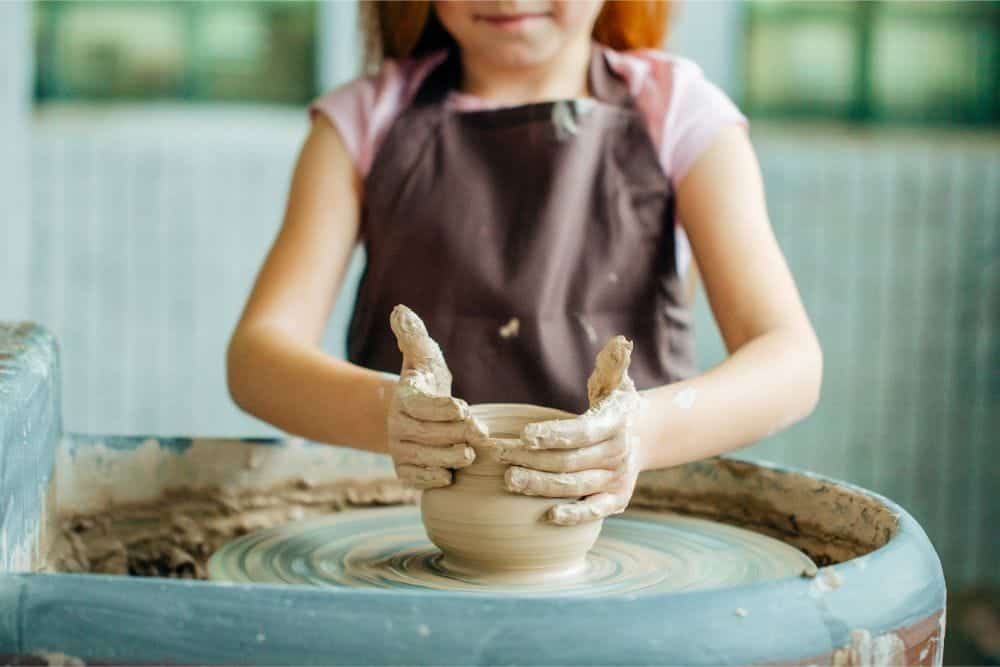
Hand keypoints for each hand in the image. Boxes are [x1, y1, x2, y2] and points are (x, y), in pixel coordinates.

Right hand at [387, 305, 484, 488]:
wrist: (417, 414)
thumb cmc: (427, 382)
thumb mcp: (424, 356)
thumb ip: (414, 335)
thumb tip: (400, 310)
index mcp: (403, 397)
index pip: (421, 406)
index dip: (443, 409)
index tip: (464, 409)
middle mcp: (397, 425)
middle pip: (428, 433)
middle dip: (456, 434)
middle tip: (481, 434)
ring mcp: (400, 449)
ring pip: (426, 457)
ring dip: (449, 456)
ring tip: (470, 454)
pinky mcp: (405, 470)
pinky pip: (417, 478)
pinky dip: (433, 478)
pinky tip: (450, 474)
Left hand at [498, 336, 642, 524]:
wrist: (644, 435)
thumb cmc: (615, 405)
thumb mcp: (616, 381)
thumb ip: (613, 363)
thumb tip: (619, 341)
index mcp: (616, 424)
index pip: (581, 431)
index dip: (553, 434)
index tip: (523, 434)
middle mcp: (619, 454)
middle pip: (569, 461)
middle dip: (532, 459)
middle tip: (500, 456)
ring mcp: (618, 480)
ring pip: (574, 486)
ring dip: (540, 486)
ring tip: (509, 480)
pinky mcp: (617, 500)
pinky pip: (594, 511)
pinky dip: (573, 516)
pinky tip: (547, 516)